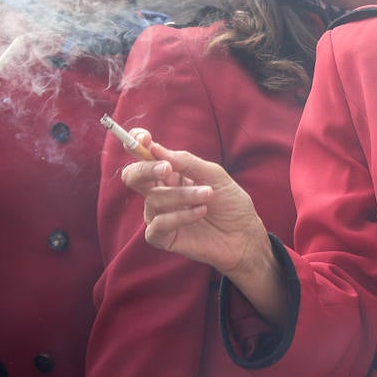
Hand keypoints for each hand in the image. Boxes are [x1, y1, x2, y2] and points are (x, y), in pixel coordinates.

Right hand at [119, 129, 271, 281]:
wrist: (243, 233)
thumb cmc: (229, 201)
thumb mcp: (213, 174)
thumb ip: (185, 161)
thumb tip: (155, 148)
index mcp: (169, 173)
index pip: (143, 155)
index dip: (136, 144)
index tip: (145, 139)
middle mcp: (159, 192)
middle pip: (133, 176)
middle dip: (146, 169)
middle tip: (168, 168)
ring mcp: (158, 215)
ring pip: (154, 199)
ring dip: (183, 195)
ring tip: (208, 194)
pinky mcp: (162, 237)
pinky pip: (158, 224)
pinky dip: (180, 216)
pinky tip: (200, 212)